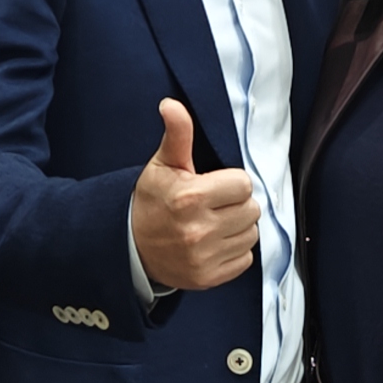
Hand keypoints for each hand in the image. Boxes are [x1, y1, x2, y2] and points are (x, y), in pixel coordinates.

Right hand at [132, 98, 261, 295]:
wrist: (130, 247)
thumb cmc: (151, 202)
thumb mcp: (163, 165)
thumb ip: (177, 134)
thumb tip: (171, 104)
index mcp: (190, 197)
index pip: (244, 184)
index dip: (231, 182)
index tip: (213, 185)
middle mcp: (199, 230)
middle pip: (252, 209)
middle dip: (236, 204)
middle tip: (214, 205)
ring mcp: (204, 257)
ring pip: (252, 234)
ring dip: (238, 228)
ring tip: (214, 223)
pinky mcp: (208, 278)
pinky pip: (246, 259)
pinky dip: (234, 251)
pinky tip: (214, 243)